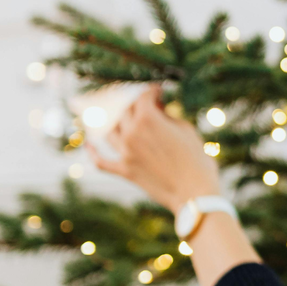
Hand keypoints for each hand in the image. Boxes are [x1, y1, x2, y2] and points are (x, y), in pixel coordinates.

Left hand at [89, 85, 221, 213]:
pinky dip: (93, 153)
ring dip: (117, 123)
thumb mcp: (186, 131)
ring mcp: (125, 152)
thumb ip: (168, 116)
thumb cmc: (197, 161)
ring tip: (125, 122)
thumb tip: (158, 110)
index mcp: (148, 119)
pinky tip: (89, 145)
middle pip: (125, 111)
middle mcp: (131, 132)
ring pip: (110, 130)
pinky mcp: (125, 171)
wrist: (195, 194)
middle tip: (146, 106)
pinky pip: (101, 161)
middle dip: (136, 105)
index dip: (151, 91)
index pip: (142, 96)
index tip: (158, 92)